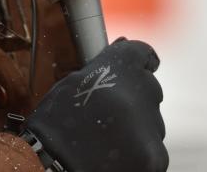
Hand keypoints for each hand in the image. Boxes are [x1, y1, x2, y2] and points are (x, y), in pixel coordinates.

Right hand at [24, 39, 167, 170]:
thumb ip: (105, 67)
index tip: (140, 69)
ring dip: (136, 127)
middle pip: (148, 90)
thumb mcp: (74, 83)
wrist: (51, 164)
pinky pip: (152, 148)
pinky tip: (114, 155)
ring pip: (151, 121)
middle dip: (134, 100)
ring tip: (106, 139)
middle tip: (109, 116)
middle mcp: (141, 91)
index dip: (142, 62)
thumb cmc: (55, 124)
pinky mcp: (155, 156)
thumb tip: (125, 46)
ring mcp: (152, 125)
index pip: (144, 54)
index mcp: (119, 66)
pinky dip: (138, 152)